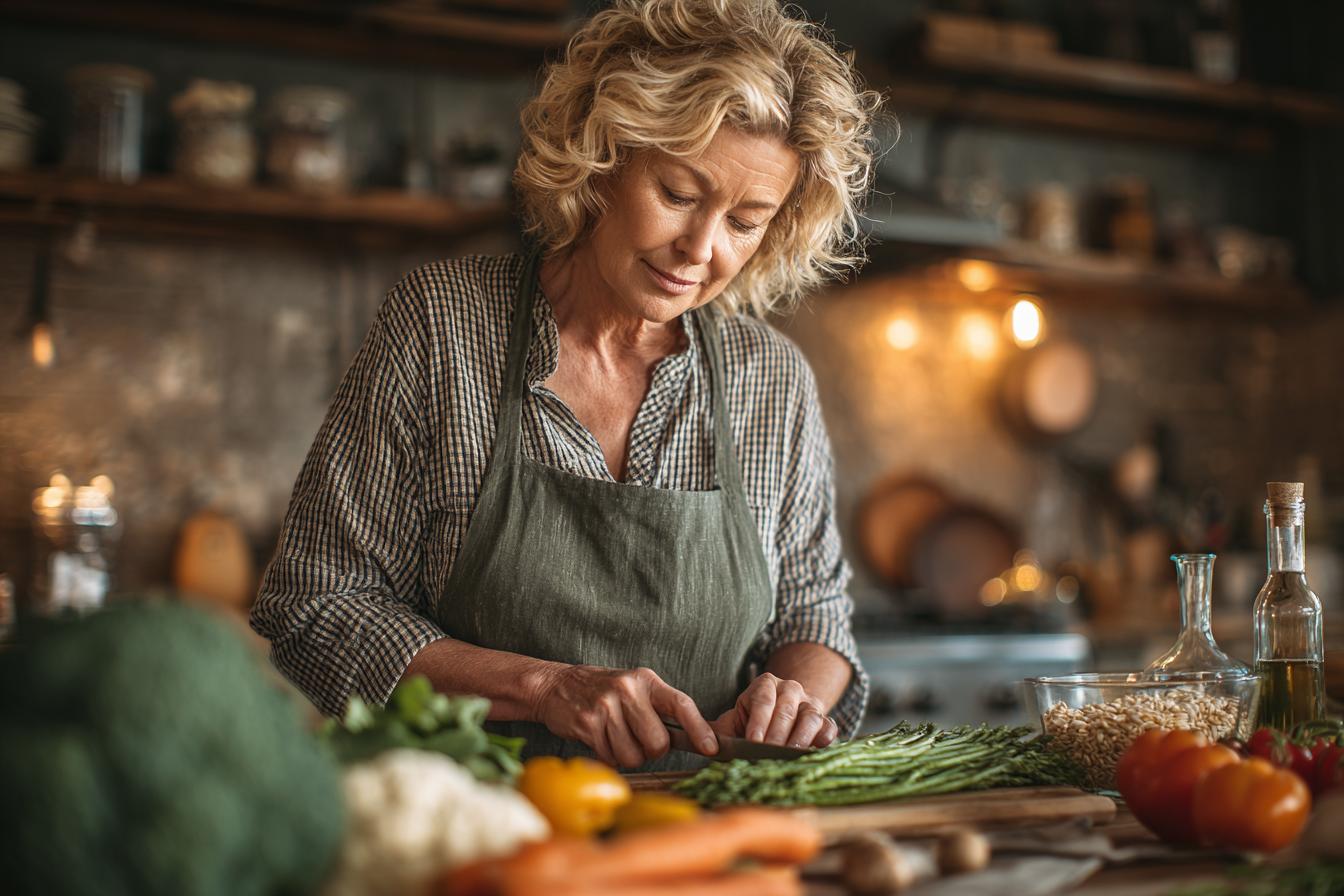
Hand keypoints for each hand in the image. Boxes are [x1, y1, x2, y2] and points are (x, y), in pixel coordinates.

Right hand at [532, 664, 717, 767]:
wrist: (557, 686)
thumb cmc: (603, 691)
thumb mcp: (634, 689)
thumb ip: (660, 709)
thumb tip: (696, 738)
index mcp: (646, 681)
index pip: (681, 703)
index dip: (699, 728)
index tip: (711, 747)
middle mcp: (628, 690)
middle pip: (658, 742)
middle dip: (651, 750)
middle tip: (638, 740)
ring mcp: (606, 706)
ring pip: (633, 755)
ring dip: (626, 755)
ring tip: (615, 737)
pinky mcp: (587, 724)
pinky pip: (610, 758)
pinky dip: (608, 757)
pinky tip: (600, 739)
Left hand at [711, 672, 837, 749]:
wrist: (781, 716)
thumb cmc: (751, 724)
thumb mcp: (732, 722)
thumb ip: (713, 731)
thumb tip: (699, 744)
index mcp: (764, 685)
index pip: (762, 699)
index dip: (757, 721)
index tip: (752, 742)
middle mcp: (790, 689)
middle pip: (785, 709)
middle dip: (776, 733)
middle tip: (768, 753)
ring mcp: (810, 704)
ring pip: (809, 716)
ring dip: (800, 737)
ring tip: (791, 755)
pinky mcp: (825, 721)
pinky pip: (829, 727)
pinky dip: (824, 738)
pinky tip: (816, 750)